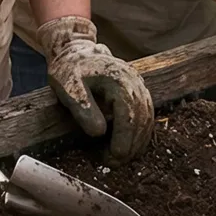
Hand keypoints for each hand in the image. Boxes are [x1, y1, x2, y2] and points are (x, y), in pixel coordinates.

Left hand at [40, 16, 155, 160]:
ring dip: (138, 141)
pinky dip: (141, 132)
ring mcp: (139, 85)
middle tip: (115, 163)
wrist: (75, 51)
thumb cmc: (70, 69)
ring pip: (147, 118)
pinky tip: (130, 145)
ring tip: (121, 158)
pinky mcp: (138, 89)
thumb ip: (83, 108)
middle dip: (131, 146)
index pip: (129, 117)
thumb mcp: (68, 87)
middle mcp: (134, 82)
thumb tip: (99, 133)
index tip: (114, 158)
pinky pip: (146, 113)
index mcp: (119, 81)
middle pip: (142, 120)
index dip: (123, 141)